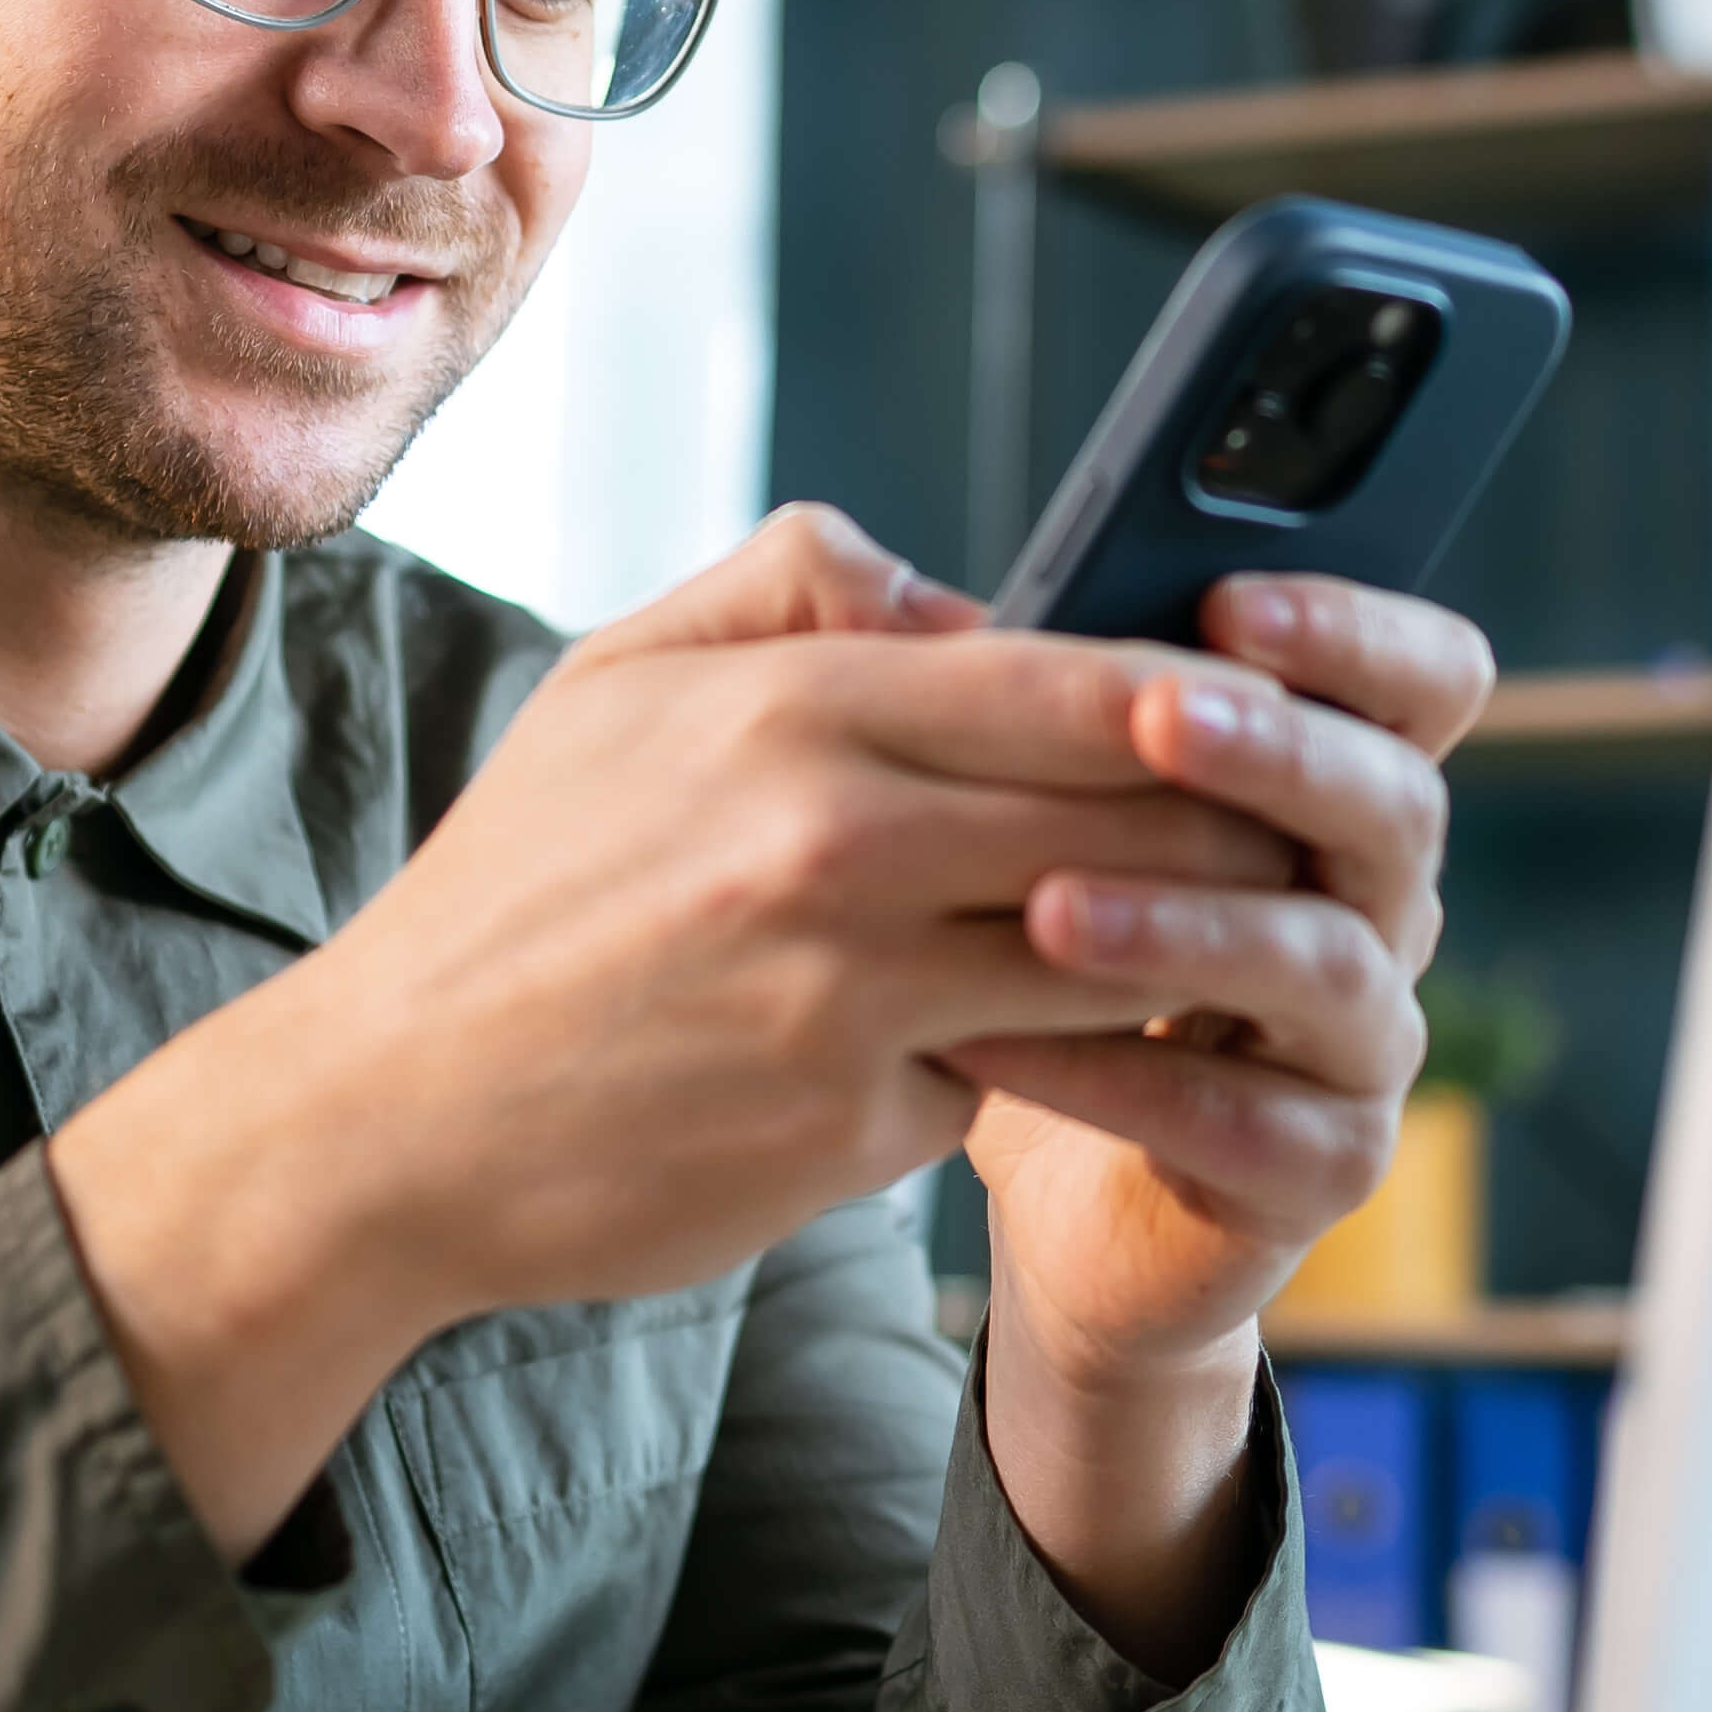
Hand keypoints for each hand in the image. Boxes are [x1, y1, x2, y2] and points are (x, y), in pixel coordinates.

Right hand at [45, 507, 1298, 1550]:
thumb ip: (792, 589)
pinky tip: (1096, 1050)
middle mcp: (838, 835)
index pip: (1086, 676)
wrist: (388, 1120)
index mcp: (798, 706)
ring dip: (1196, 950)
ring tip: (1250, 940)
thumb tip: (959, 589)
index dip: (1219, 691)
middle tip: (1323, 832)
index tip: (1291, 705)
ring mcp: (852, 987)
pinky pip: (1020, 1071)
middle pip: (1142, 808)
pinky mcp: (855, 1122)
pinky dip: (1066, 1059)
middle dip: (1249, 823)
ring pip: (1119, 947)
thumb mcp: (615, 683)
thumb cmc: (517, 894)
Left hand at [954, 573, 1491, 1671]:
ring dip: (1189, 923)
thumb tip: (934, 615)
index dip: (1357, 633)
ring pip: (1327, 962)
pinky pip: (1251, 1118)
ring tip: (1049, 906)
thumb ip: (1014, 705)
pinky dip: (1122, 1078)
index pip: (1425, 681)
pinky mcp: (1323, 1165)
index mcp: (1332, 788)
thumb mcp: (1025, 821)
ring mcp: (1365, 1040)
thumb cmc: (1039, 963)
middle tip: (1156, 718)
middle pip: (1396, 805)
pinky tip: (998, 1050)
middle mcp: (1379, 904)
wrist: (1062, 1188)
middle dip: (1279, 753)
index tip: (1227, 600)